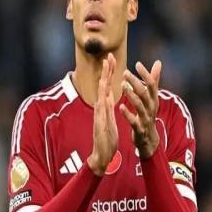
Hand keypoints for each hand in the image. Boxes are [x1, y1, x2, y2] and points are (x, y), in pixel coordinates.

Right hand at [87, 53, 118, 175]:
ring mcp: (99, 115)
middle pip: (103, 86)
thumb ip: (108, 106)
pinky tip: (106, 92)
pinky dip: (104, 100)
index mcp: (104, 106)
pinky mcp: (100, 123)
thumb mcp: (109, 118)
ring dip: (103, 81)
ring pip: (101, 95)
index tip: (112, 59)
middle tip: (109, 56)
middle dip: (106, 71)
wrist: (102, 154)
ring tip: (106, 69)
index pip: (107, 86)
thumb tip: (109, 94)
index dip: (110, 72)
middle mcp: (100, 108)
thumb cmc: (106, 137)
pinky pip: (102, 110)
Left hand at [120, 60, 161, 158]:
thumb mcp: (152, 97)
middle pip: (144, 93)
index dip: (145, 74)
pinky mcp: (139, 129)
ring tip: (122, 85)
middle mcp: (151, 108)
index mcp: (153, 99)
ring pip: (140, 106)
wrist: (149, 139)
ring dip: (131, 95)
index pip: (152, 84)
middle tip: (125, 72)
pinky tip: (120, 106)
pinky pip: (134, 121)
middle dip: (135, 82)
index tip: (137, 64)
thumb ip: (154, 80)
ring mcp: (146, 119)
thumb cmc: (148, 114)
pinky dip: (127, 114)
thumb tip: (158, 62)